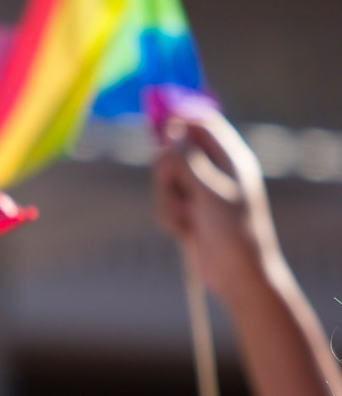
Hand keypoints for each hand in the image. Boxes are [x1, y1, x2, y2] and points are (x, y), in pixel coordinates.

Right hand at [152, 105, 283, 302]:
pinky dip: (170, 217)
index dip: (180, 119)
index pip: (203, 124)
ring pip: (165, 180)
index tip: (158, 124)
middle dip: (168, 169)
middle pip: (176, 150)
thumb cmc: (233, 230)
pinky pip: (164, 203)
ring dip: (168, 200)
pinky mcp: (189, 212)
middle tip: (170, 180)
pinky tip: (186, 232)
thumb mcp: (209, 190)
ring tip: (186, 219)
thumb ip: (188, 159)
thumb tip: (173, 129)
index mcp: (231, 160)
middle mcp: (215, 172)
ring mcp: (200, 193)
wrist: (238, 276)